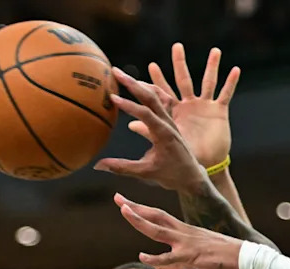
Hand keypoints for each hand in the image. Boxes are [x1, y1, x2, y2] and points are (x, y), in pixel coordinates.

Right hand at [94, 68, 208, 192]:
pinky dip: (149, 91)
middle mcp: (169, 123)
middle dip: (133, 83)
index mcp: (164, 135)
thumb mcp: (146, 173)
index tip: (113, 97)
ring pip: (156, 96)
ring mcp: (170, 120)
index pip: (145, 114)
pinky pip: (161, 101)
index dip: (129, 106)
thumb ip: (122, 168)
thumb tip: (97, 165)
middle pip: (151, 97)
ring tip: (123, 76)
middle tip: (115, 71)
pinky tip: (137, 85)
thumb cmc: (171, 176)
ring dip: (140, 84)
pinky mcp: (170, 121)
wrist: (192, 176)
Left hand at [114, 194, 242, 268]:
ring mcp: (187, 244)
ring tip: (125, 212)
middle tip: (118, 198)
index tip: (125, 202)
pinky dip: (155, 258)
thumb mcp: (197, 258)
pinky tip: (143, 257)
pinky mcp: (192, 257)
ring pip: (158, 231)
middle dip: (136, 208)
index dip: (141, 209)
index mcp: (185, 231)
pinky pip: (169, 259)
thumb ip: (177, 262)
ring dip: (140, 221)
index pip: (159, 215)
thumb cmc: (223, 258)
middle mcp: (183, 233)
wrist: (244, 257)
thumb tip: (163, 268)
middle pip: (155, 216)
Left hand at [141, 43, 239, 168]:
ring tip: (215, 51)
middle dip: (180, 63)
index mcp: (174, 111)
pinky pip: (226, 94)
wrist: (203, 166)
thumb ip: (148, 132)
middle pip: (183, 79)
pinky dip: (231, 83)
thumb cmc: (181, 156)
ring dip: (212, 66)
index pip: (162, 92)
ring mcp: (204, 107)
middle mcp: (189, 105)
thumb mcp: (165, 140)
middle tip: (177, 46)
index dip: (155, 81)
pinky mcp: (218, 112)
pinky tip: (235, 70)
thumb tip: (130, 125)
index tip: (150, 66)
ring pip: (208, 81)